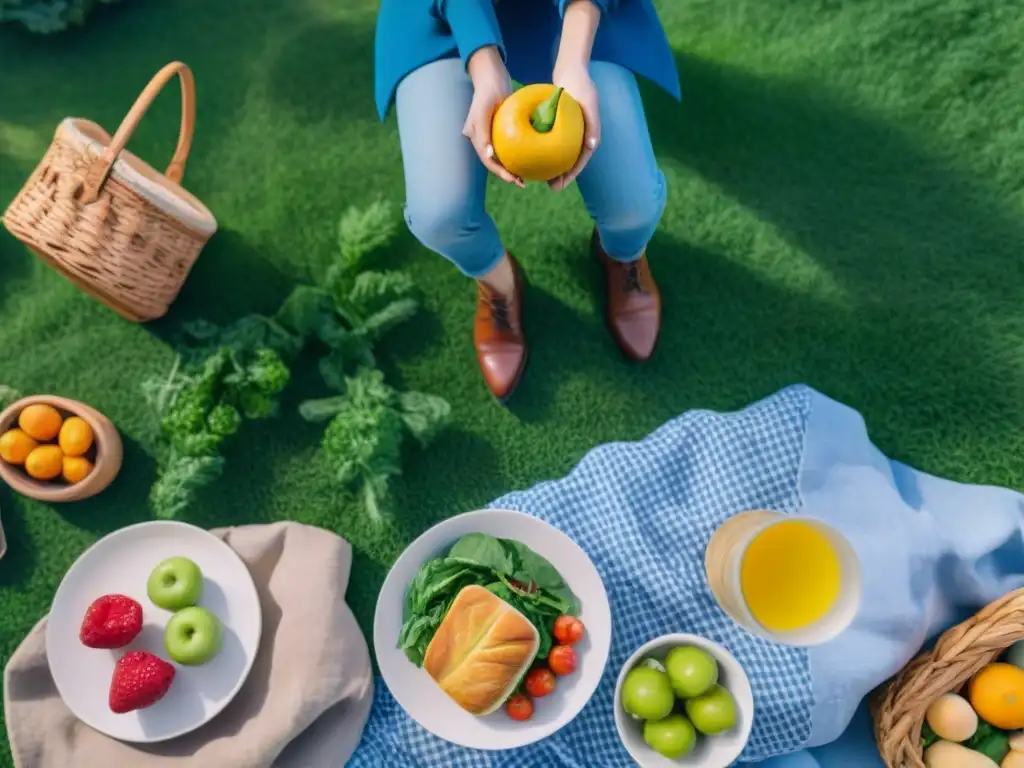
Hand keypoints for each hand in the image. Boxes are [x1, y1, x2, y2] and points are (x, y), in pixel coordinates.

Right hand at [463, 46, 523, 186]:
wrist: (493, 77)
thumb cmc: (488, 91)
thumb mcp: (483, 111)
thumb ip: (483, 133)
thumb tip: (489, 155)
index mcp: (476, 138)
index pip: (489, 161)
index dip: (500, 173)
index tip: (514, 180)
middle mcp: (483, 139)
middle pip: (495, 162)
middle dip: (507, 174)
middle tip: (522, 183)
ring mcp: (492, 135)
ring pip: (502, 156)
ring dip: (512, 167)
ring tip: (526, 177)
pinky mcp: (501, 130)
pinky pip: (509, 146)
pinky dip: (517, 154)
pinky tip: (529, 158)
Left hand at [549, 60, 600, 190]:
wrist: (571, 71)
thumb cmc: (581, 85)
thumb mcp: (589, 104)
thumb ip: (592, 124)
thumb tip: (592, 146)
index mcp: (589, 135)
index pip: (580, 161)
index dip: (572, 175)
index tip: (561, 185)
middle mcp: (580, 137)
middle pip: (570, 162)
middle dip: (562, 177)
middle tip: (551, 188)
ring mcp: (569, 133)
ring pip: (560, 155)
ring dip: (553, 167)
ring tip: (541, 178)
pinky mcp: (559, 127)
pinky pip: (552, 143)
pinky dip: (545, 151)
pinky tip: (533, 157)